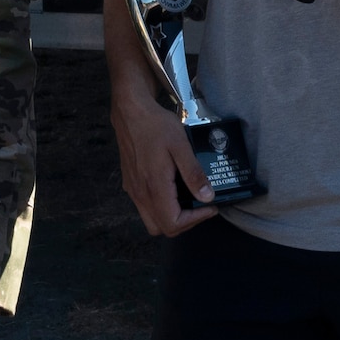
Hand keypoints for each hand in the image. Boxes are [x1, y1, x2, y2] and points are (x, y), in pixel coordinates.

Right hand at [110, 81, 215, 236]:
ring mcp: (133, 189)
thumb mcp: (180, 146)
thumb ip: (193, 174)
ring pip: (151, 220)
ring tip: (188, 200)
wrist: (131, 111)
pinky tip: (173, 188)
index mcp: (154, 187)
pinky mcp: (130, 183)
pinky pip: (145, 206)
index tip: (209, 206)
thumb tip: (207, 197)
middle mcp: (140, 193)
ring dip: (171, 217)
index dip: (195, 220)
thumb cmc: (155, 125)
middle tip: (200, 207)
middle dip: (184, 223)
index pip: (173, 224)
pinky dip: (161, 207)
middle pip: (161, 228)